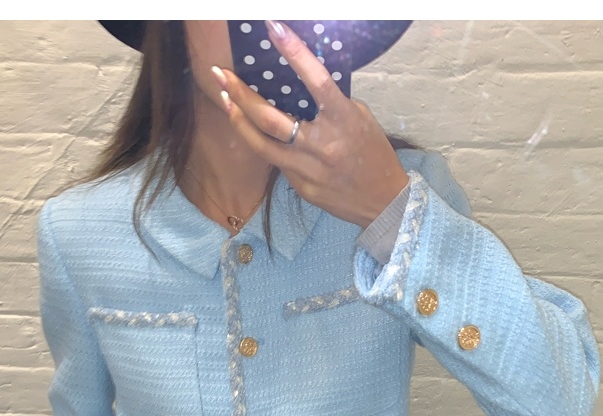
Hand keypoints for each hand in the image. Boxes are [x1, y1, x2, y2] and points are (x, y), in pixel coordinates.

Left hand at [212, 20, 408, 227]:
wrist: (382, 202)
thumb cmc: (373, 154)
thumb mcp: (359, 119)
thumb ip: (331, 103)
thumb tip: (302, 85)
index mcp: (343, 120)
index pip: (317, 80)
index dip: (294, 53)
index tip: (273, 28)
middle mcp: (322, 145)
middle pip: (270, 119)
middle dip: (241, 94)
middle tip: (220, 74)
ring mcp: (308, 169)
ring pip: (261, 144)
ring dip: (238, 119)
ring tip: (224, 98)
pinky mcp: (301, 186)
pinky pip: (276, 161)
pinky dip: (262, 142)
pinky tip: (251, 129)